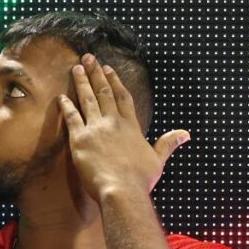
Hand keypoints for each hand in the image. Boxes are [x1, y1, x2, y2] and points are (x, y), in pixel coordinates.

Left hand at [60, 54, 190, 202]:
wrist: (121, 190)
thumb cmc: (140, 179)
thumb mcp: (158, 159)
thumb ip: (168, 143)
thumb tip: (186, 134)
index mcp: (131, 126)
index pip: (122, 97)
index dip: (115, 81)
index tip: (108, 69)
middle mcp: (113, 122)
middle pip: (103, 92)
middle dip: (96, 74)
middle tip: (88, 58)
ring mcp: (96, 129)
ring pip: (87, 100)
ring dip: (81, 82)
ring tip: (76, 68)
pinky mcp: (80, 140)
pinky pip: (72, 118)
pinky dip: (66, 106)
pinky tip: (61, 96)